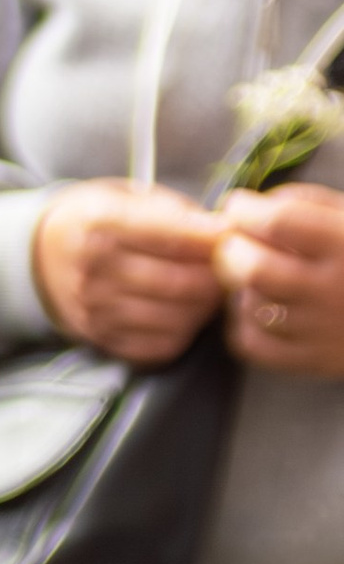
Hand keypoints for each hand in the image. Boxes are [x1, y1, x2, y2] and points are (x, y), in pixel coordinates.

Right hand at [30, 182, 220, 361]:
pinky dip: (185, 331)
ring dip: (206, 306)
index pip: (171, 235)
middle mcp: (93, 271)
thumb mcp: (125, 197)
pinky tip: (187, 311)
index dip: (212, 237)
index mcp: (99, 224)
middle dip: (218, 275)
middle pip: (180, 282)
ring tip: (213, 288)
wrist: (40, 257)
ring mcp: (95, 310)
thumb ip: (174, 213)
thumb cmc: (97, 222)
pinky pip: (160, 345)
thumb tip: (224, 233)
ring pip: (176, 317)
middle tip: (234, 265)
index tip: (234, 234)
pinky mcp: (101, 339)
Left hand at [217, 184, 343, 375]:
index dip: (245, 210)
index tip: (237, 206)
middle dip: (231, 249)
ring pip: (251, 307)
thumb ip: (309, 202)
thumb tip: (257, 205)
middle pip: (254, 269)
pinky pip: (253, 343)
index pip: (279, 222)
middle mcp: (334, 289)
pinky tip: (256, 306)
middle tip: (232, 241)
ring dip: (238, 286)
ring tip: (251, 273)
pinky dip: (243, 322)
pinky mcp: (315, 360)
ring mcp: (323, 330)